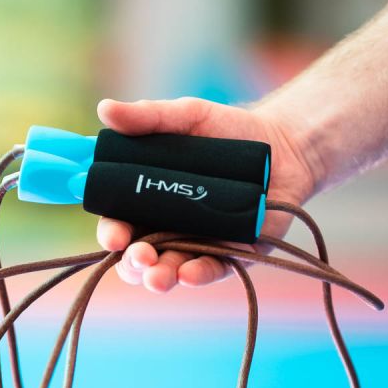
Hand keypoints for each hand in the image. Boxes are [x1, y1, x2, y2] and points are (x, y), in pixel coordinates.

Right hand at [95, 97, 319, 291]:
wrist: (282, 146)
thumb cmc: (226, 131)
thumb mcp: (186, 117)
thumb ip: (148, 117)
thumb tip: (105, 110)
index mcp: (148, 201)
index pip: (119, 224)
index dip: (112, 232)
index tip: (113, 234)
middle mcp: (170, 228)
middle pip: (139, 257)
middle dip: (133, 264)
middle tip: (138, 257)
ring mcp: (201, 244)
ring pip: (172, 270)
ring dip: (160, 276)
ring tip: (157, 278)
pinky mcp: (235, 254)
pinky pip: (214, 270)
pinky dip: (199, 274)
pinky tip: (188, 276)